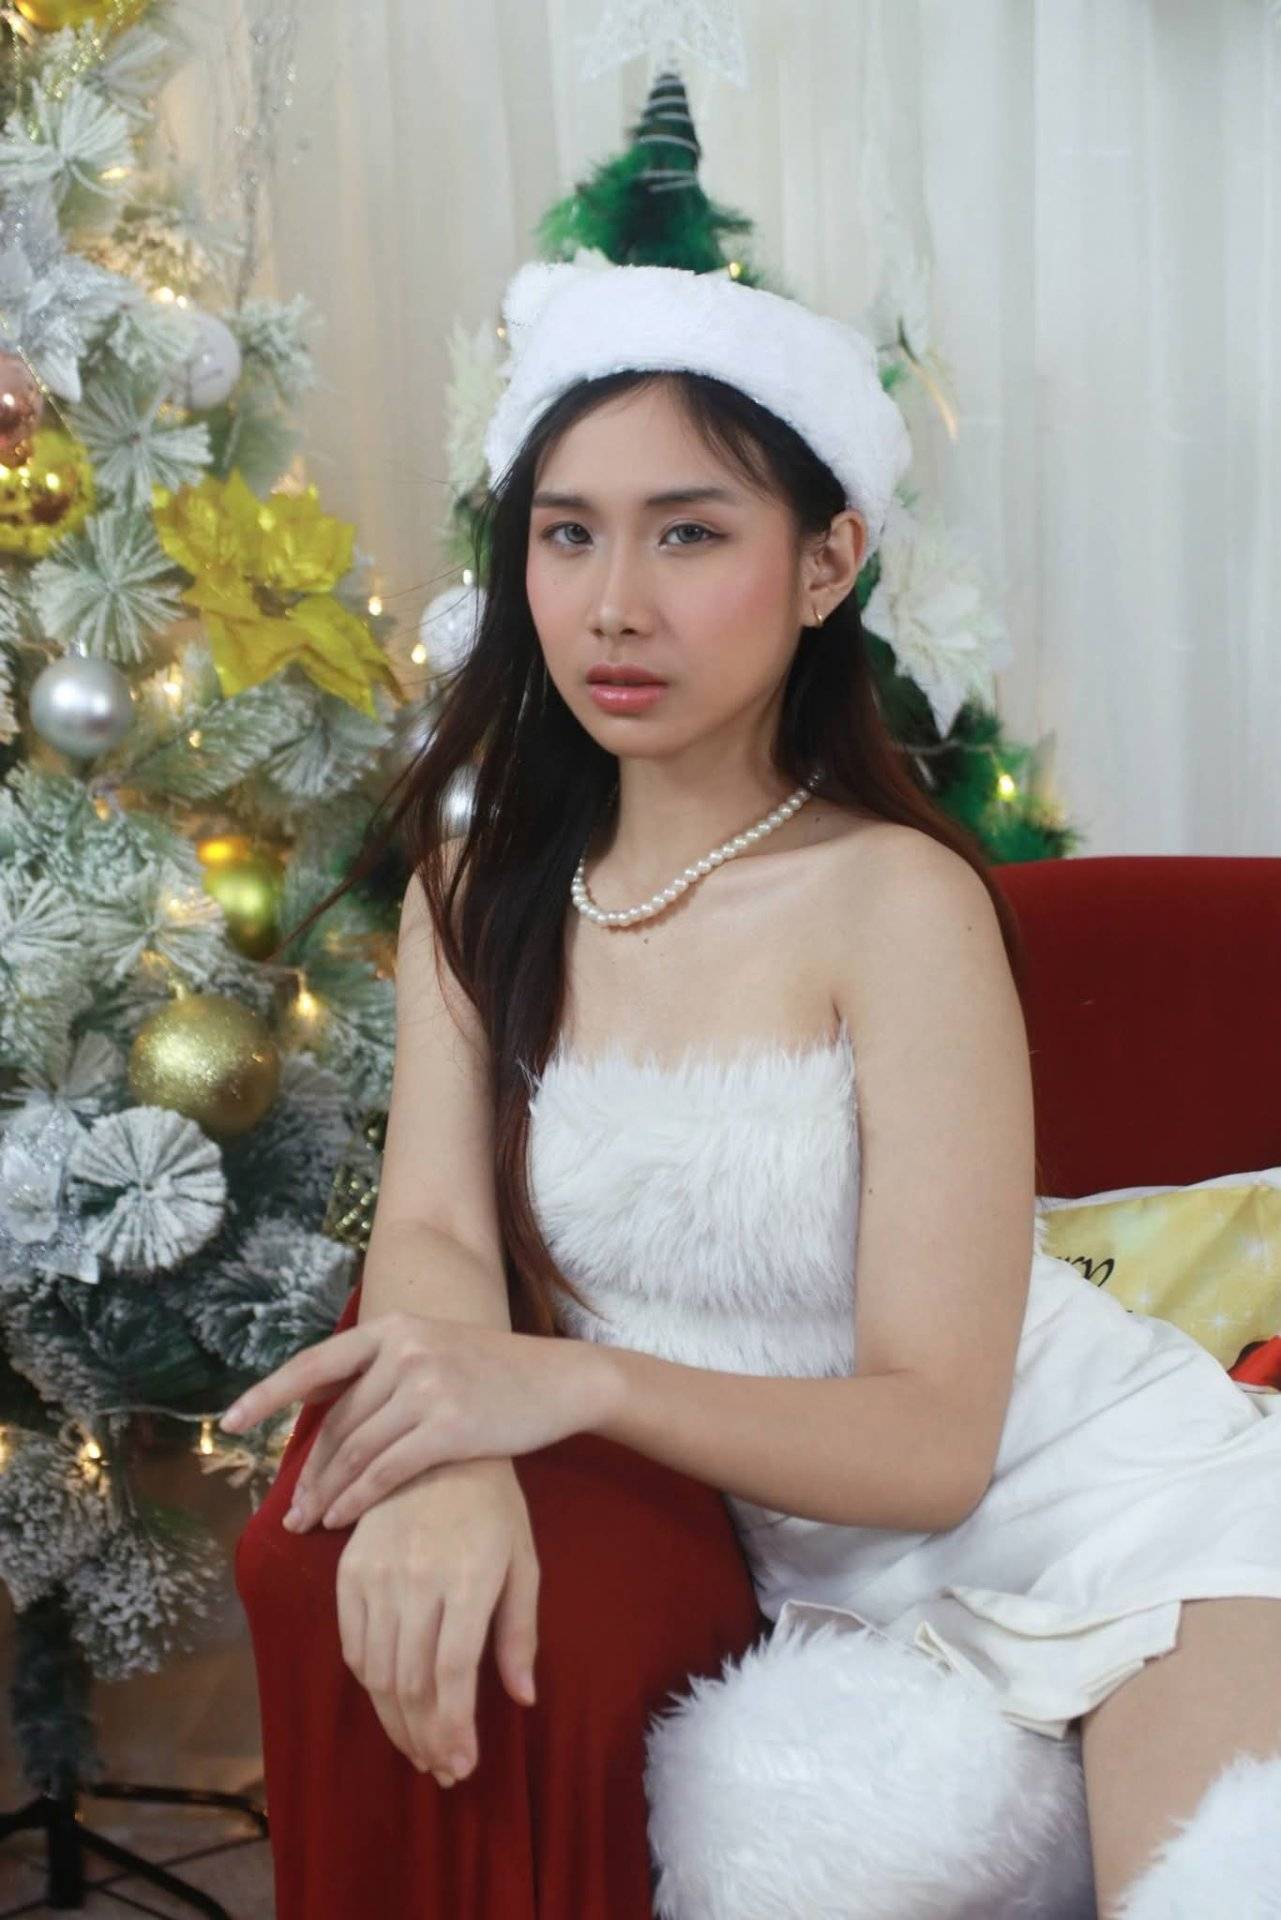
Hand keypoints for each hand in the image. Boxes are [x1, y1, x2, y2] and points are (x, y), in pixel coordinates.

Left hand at [219, 1310, 612, 1530]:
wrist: (559, 1379)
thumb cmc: (494, 1373)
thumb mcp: (434, 1351)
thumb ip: (383, 1371)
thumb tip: (324, 1404)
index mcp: (393, 1328)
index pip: (314, 1364)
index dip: (267, 1394)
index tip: (230, 1421)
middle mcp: (403, 1349)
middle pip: (336, 1422)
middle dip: (306, 1473)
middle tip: (287, 1511)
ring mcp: (424, 1384)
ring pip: (355, 1450)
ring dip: (326, 1493)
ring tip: (309, 1524)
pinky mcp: (446, 1423)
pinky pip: (384, 1470)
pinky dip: (356, 1500)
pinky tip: (342, 1522)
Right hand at [336, 1457, 539, 1787]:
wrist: (438, 1448)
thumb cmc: (494, 1507)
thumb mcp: (523, 1561)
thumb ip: (520, 1632)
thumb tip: (523, 1699)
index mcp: (469, 1579)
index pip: (453, 1674)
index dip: (454, 1729)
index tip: (463, 1765)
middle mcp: (418, 1580)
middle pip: (411, 1683)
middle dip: (425, 1738)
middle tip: (442, 1768)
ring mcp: (378, 1575)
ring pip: (377, 1673)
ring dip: (395, 1722)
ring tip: (418, 1747)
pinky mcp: (350, 1571)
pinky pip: (352, 1644)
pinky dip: (369, 1683)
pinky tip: (390, 1700)